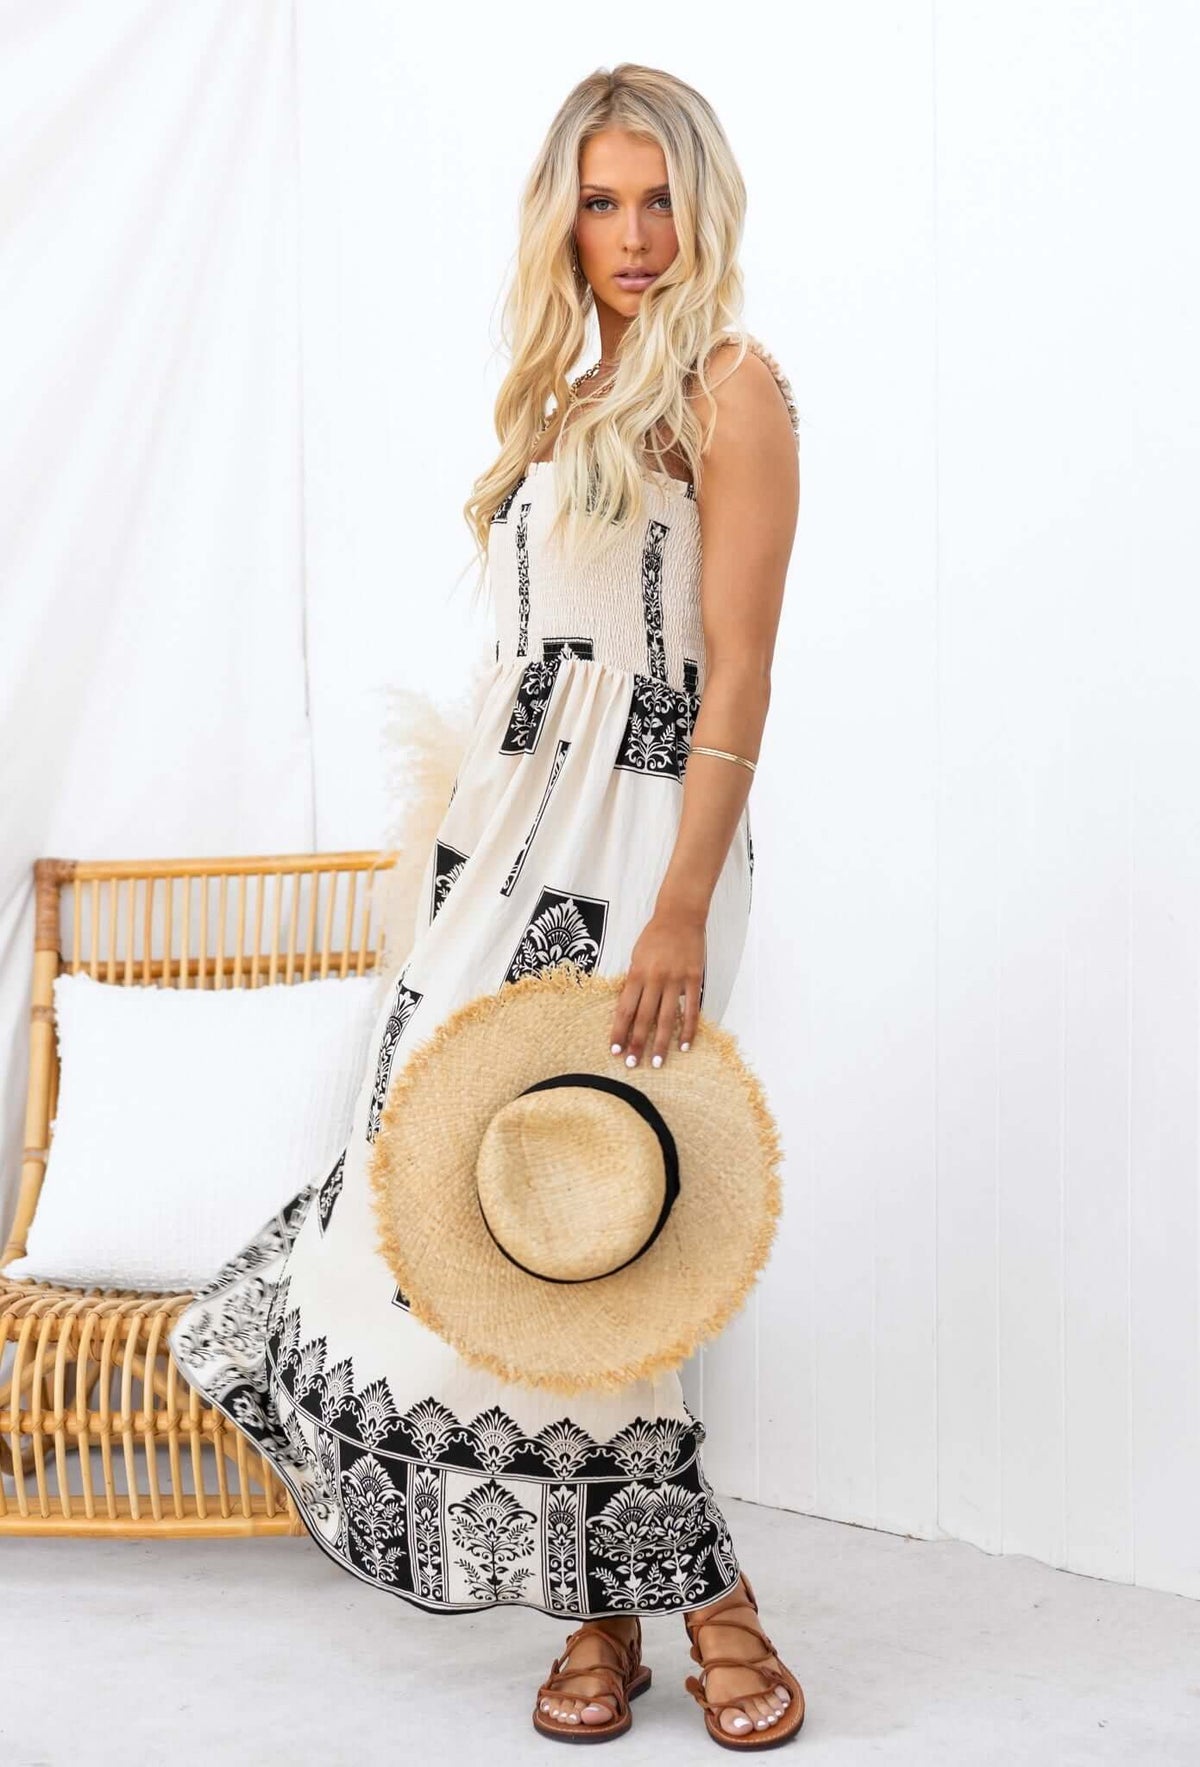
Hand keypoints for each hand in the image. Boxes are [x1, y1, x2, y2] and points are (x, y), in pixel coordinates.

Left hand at [609, 906, 705, 1067]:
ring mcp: (676, 980)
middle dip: (637, 1043)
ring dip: (661, 1042)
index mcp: (637, 973)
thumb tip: (628, 1011)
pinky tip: (685, 1045)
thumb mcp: (636, 957)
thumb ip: (633, 982)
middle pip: (644, 1018)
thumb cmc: (654, 936)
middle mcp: (655, 979)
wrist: (680, 915)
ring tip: (658, 1062)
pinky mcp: (694, 979)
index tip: (615, 1051)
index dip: (619, 1032)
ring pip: (667, 1018)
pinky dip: (688, 1029)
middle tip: (633, 1065)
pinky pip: (692, 1009)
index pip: (625, 1009)